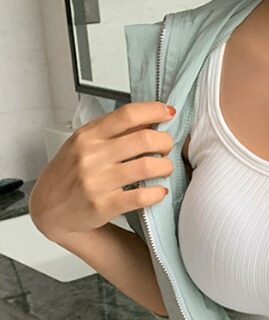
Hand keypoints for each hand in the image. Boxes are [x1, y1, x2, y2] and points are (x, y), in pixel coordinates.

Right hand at [29, 101, 174, 243]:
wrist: (49, 208)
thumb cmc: (70, 174)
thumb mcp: (84, 145)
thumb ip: (113, 133)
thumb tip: (148, 119)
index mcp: (88, 136)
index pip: (127, 115)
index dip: (154, 111)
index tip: (168, 113)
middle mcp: (92, 155)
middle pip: (144, 139)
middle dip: (165, 142)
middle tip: (167, 148)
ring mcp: (98, 181)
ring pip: (148, 166)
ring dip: (166, 166)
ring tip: (165, 169)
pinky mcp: (104, 205)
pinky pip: (142, 196)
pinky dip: (158, 192)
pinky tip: (159, 190)